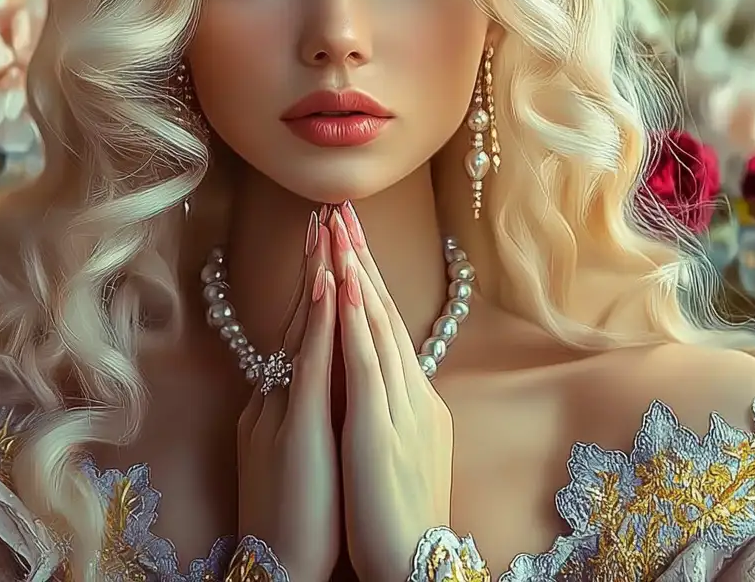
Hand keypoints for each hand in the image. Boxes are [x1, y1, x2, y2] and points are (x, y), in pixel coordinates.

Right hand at [232, 208, 341, 581]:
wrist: (280, 572)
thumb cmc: (300, 522)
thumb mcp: (305, 456)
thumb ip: (312, 414)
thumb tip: (330, 384)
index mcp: (284, 406)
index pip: (304, 332)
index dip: (318, 285)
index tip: (332, 240)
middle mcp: (277, 399)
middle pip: (300, 319)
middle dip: (316, 265)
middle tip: (327, 212)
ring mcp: (283, 411)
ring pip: (302, 330)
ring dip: (317, 276)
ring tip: (328, 227)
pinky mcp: (297, 429)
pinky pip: (311, 365)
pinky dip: (320, 323)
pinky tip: (329, 287)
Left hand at [330, 203, 455, 581]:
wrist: (415, 564)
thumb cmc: (400, 524)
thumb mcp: (397, 460)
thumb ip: (391, 419)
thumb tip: (381, 394)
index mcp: (411, 402)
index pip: (388, 328)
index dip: (369, 281)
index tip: (349, 241)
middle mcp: (410, 393)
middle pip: (385, 313)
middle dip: (361, 259)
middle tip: (342, 209)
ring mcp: (398, 406)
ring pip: (377, 325)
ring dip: (357, 272)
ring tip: (339, 227)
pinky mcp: (380, 426)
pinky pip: (369, 362)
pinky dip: (359, 319)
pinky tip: (350, 285)